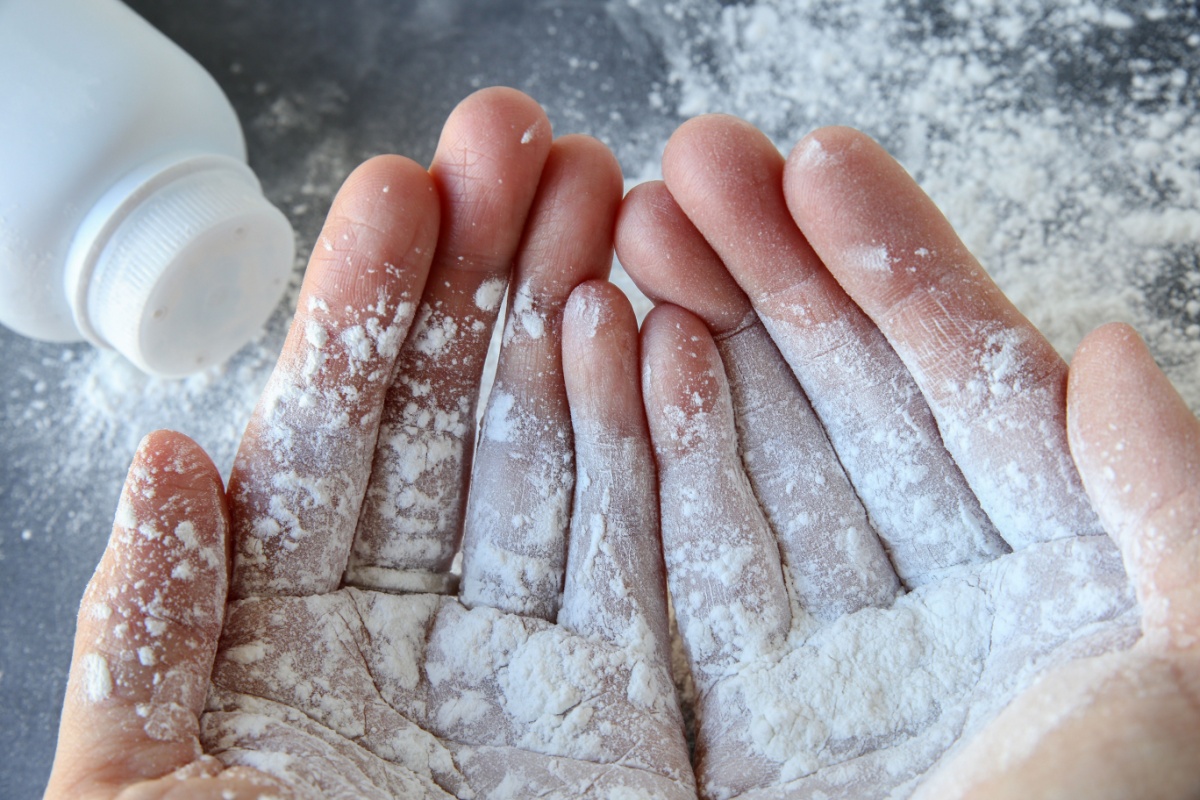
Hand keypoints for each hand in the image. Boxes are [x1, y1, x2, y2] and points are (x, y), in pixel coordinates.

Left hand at [44, 88, 692, 799]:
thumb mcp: (139, 792)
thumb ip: (144, 633)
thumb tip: (165, 459)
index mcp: (288, 632)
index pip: (333, 438)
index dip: (365, 310)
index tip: (398, 191)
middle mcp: (418, 625)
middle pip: (458, 417)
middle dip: (485, 272)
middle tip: (520, 141)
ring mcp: (533, 659)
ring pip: (557, 455)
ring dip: (574, 321)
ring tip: (600, 200)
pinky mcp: (633, 712)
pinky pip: (646, 558)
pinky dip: (654, 446)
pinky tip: (652, 337)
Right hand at [616, 118, 1199, 797]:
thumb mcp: (1175, 690)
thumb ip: (1172, 517)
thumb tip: (1107, 349)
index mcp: (1032, 595)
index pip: (956, 392)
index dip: (891, 269)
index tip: (817, 161)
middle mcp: (908, 609)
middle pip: (828, 400)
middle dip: (765, 268)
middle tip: (691, 159)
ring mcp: (794, 653)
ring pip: (737, 453)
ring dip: (683, 329)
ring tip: (628, 222)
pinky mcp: (693, 710)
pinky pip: (657, 552)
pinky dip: (627, 447)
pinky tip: (603, 344)